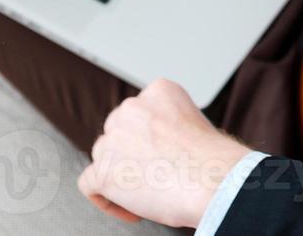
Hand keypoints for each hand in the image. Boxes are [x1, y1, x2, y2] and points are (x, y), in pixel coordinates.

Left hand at [77, 79, 252, 229]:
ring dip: (120, 176)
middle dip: (131, 154)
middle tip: (154, 176)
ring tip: (147, 196)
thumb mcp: (194, 124)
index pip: (139, 113)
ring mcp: (114, 139)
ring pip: (103, 157)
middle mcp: (132, 109)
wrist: (214, 181)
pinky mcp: (103, 171)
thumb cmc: (213, 162)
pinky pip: (89, 184)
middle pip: (117, 132)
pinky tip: (131, 210)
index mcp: (159, 92)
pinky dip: (105, 200)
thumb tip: (154, 149)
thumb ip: (168, 127)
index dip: (147, 138)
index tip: (161, 155)